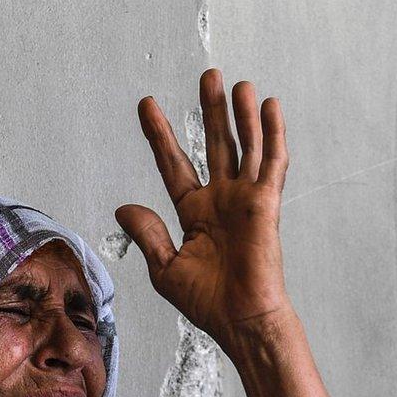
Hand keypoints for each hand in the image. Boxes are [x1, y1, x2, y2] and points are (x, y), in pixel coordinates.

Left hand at [116, 68, 293, 358]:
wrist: (241, 320)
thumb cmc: (207, 302)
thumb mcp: (165, 267)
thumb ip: (147, 234)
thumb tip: (124, 206)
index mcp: (194, 212)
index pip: (174, 164)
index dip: (160, 135)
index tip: (147, 104)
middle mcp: (221, 200)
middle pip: (215, 144)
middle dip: (210, 110)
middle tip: (208, 76)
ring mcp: (245, 200)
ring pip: (245, 146)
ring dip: (242, 115)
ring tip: (238, 84)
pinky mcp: (266, 204)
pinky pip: (271, 163)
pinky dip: (272, 134)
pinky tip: (270, 107)